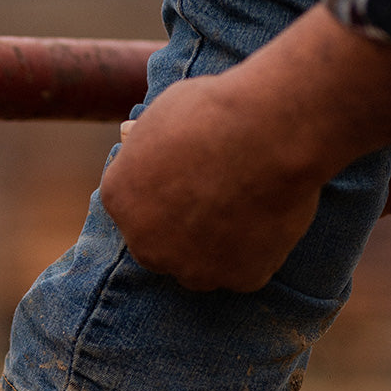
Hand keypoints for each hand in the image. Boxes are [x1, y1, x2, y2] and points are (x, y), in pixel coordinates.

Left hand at [102, 73, 327, 291]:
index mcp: (119, 199)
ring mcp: (191, 269)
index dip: (163, 194)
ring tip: (247, 208)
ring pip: (201, 268)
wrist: (269, 131)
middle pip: (161, 248)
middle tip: (218, 198)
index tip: (189, 177)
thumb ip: (147, 140)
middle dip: (182, 231)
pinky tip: (271, 220)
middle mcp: (145, 245)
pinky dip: (257, 253)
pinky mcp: (237, 280)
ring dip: (216, 249)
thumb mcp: (165, 112)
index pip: (134, 207)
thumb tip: (130, 134)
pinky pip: (245, 272)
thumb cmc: (216, 111)